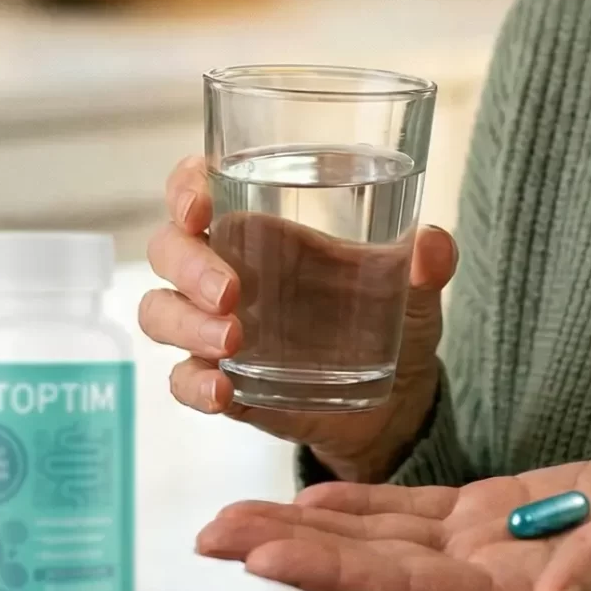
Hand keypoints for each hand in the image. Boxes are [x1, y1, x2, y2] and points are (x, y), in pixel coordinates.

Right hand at [140, 154, 457, 482]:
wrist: (396, 401)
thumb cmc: (392, 318)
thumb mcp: (415, 287)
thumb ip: (427, 262)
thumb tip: (431, 245)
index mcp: (260, 229)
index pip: (195, 190)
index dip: (184, 188)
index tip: (201, 205)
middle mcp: (225, 271)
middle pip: (168, 249)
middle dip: (188, 264)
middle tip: (232, 292)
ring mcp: (214, 328)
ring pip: (160, 312)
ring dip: (185, 323)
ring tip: (234, 339)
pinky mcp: (222, 380)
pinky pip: (181, 379)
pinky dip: (193, 383)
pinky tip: (224, 391)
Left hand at [195, 452, 590, 590]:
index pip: (403, 587)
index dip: (331, 573)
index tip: (261, 558)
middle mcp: (483, 581)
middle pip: (366, 567)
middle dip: (286, 551)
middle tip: (206, 534)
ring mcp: (485, 548)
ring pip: (376, 539)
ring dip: (303, 528)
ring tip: (230, 516)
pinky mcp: (497, 514)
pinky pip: (411, 512)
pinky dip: (356, 505)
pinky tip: (311, 498)